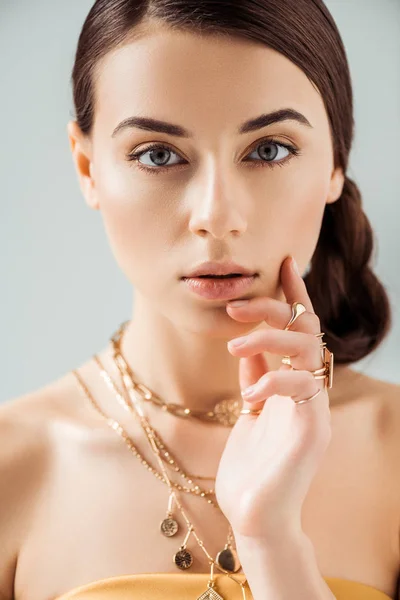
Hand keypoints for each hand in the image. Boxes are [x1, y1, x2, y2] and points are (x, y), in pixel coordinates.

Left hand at [215, 256, 331, 540]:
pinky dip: (273, 380)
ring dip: (270, 337)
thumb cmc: (251, 468)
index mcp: (295, 384)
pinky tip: (248, 394)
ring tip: (234, 346)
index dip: (294, 294)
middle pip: (307, 329)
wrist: (256, 517)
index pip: (300, 329)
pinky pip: (302, 387)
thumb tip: (248, 345)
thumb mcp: (249, 412)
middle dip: (275, 307)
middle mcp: (311, 391)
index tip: (284, 262)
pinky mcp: (313, 429)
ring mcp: (315, 409)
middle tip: (237, 306)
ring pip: (310, 349)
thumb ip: (254, 377)